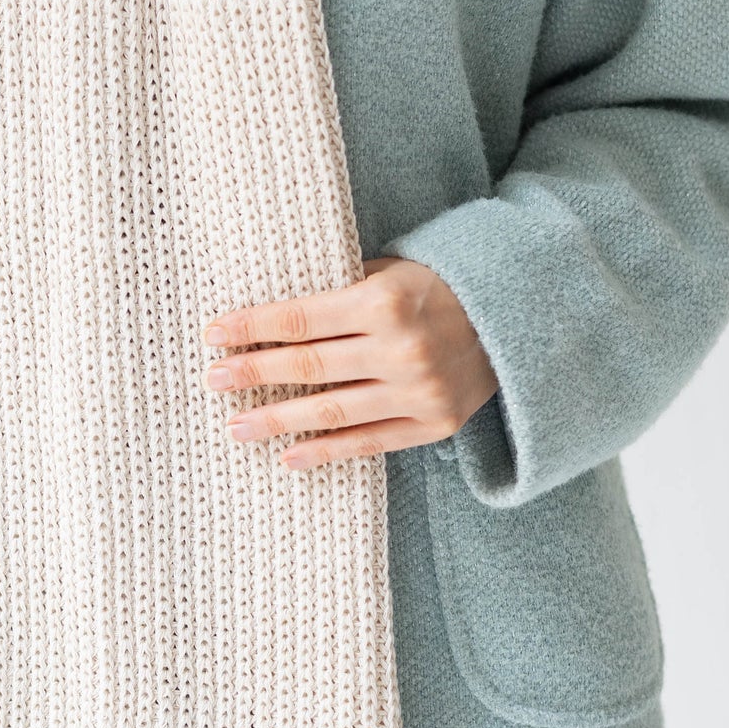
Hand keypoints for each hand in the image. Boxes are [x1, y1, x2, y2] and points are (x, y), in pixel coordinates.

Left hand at [201, 257, 497, 468]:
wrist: (516, 317)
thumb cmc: (439, 287)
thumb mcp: (392, 271)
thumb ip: (340, 291)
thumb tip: (272, 316)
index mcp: (385, 301)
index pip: (300, 319)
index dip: (251, 328)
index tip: (212, 335)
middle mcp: (401, 349)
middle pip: (308, 366)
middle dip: (253, 374)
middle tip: (212, 381)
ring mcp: (419, 391)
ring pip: (331, 411)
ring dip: (277, 420)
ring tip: (236, 427)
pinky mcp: (434, 424)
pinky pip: (369, 442)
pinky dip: (326, 451)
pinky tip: (288, 456)